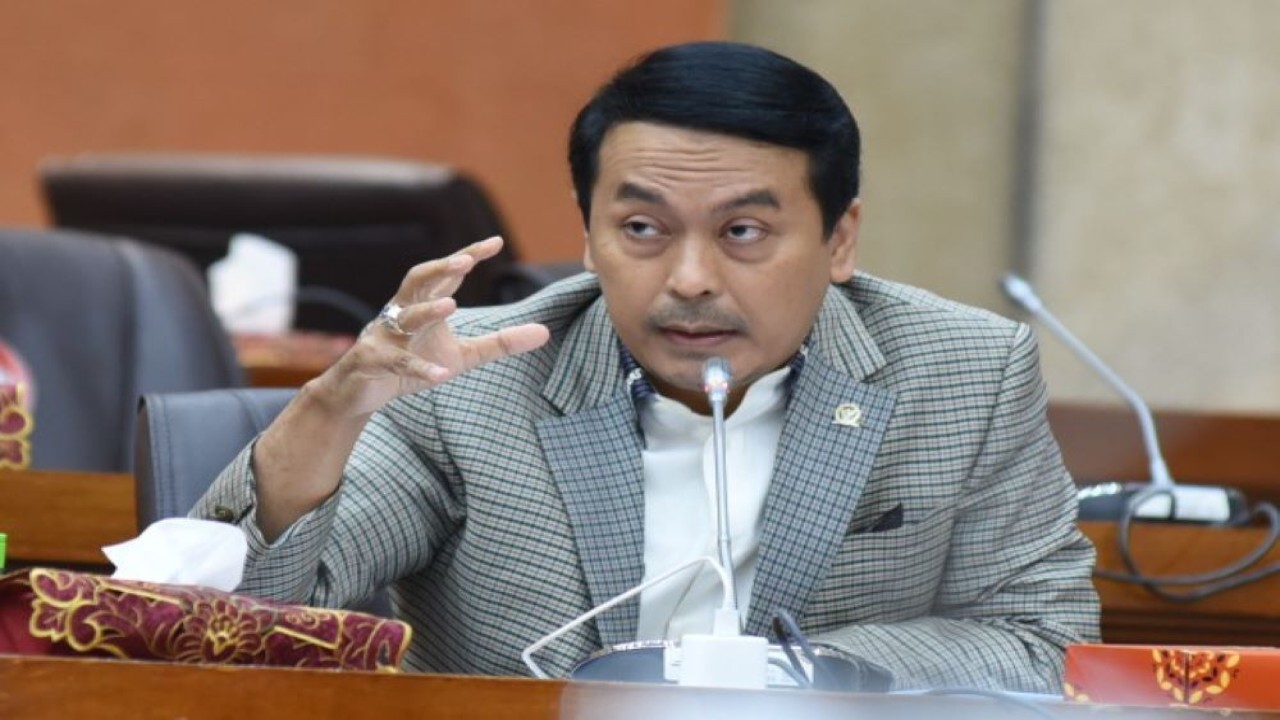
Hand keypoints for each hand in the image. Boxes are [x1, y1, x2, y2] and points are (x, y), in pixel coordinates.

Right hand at [310, 236, 550, 418]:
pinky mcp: (370, 362)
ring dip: (426, 310)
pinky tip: (440, 374)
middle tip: (466, 261)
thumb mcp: (463, 356)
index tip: (495, 242)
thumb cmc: (414, 363)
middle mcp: (401, 312)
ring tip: (451, 305)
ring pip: (403, 317)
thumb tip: (545, 333)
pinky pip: (395, 362)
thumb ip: (500, 343)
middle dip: (441, 268)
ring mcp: (383, 335)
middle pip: (418, 280)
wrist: (360, 393)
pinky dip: (418, 368)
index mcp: (422, 303)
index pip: (447, 274)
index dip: (468, 256)